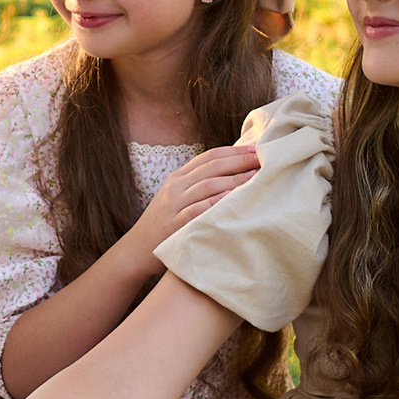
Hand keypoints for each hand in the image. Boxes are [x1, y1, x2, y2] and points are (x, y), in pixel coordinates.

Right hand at [124, 145, 261, 266]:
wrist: (136, 249)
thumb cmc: (164, 224)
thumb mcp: (177, 198)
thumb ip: (198, 185)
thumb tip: (232, 174)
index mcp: (178, 177)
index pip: (209, 156)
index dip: (233, 151)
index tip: (256, 149)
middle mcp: (175, 186)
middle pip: (211, 166)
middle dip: (239, 160)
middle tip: (262, 158)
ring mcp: (174, 204)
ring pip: (207, 185)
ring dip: (233, 179)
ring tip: (255, 176)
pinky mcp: (174, 224)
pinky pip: (197, 209)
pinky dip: (215, 201)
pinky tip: (232, 197)